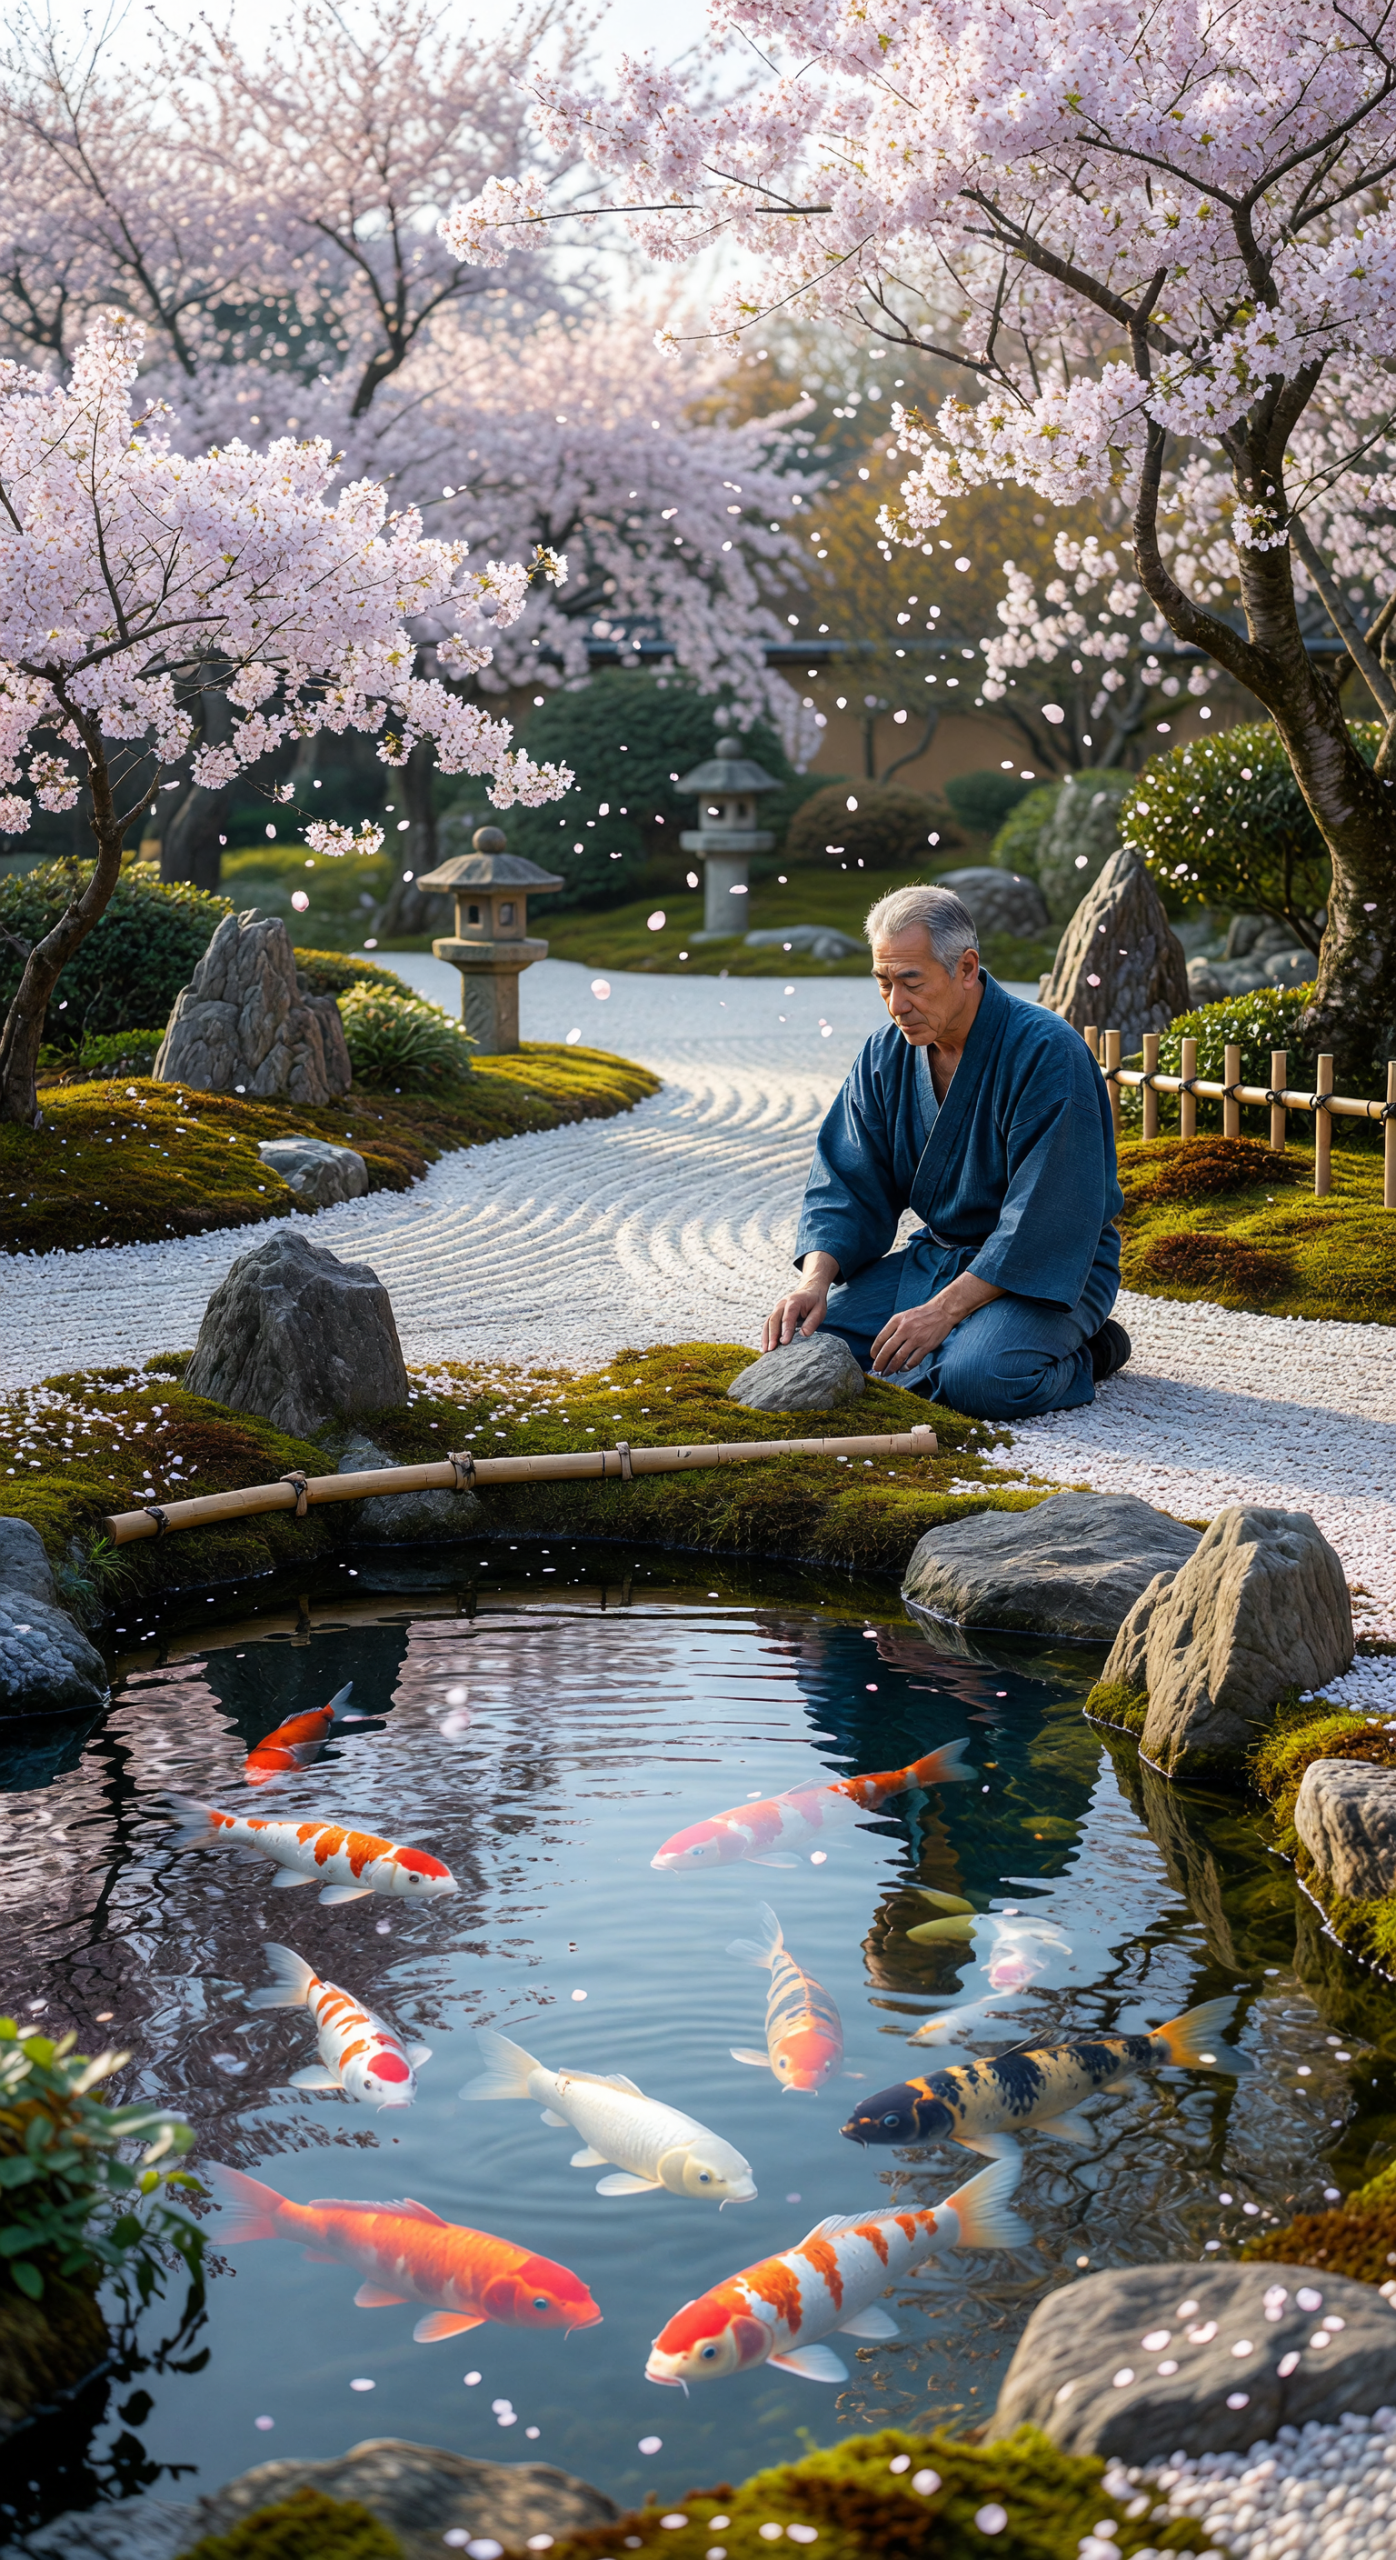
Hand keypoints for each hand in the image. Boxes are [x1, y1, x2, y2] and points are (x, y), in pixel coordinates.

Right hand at [763, 1253, 838, 1350]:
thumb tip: (803, 1335)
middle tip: (771, 1349)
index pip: (788, 1318)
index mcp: (794, 1302)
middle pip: (774, 1320)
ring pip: (768, 1323)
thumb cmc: (815, 1302)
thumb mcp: (819, 1311)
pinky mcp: (775, 1314)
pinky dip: (766, 1335)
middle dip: (772, 1335)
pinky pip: (768, 1324)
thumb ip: (812, 1322)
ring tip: (766, 1351)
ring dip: (766, 1337)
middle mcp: (782, 1304)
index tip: (784, 1342)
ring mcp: (777, 1309)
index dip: (786, 1330)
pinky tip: (766, 1346)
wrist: (810, 1290)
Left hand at [869, 1272, 1003, 1373]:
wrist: (942, 1311)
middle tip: (877, 1369)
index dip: (875, 1350)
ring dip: (891, 1367)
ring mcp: (916, 1338)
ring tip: (887, 1372)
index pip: (881, 1337)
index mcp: (897, 1320)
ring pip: (899, 1357)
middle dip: (880, 1362)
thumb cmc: (922, 1314)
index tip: (873, 1357)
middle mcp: (905, 1329)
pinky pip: (913, 1361)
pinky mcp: (926, 1346)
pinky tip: (903, 1369)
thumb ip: (894, 1328)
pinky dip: (906, 1367)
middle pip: (888, 1349)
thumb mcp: (904, 1315)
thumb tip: (884, 1345)